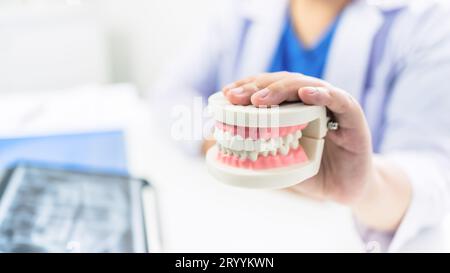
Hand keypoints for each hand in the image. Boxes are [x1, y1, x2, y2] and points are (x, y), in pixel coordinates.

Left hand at [222, 72, 410, 230]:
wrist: (348, 188)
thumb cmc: (314, 172)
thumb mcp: (282, 161)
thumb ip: (260, 151)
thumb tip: (218, 150)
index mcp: (294, 107)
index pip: (269, 88)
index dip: (248, 87)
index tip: (226, 94)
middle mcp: (312, 100)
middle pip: (283, 83)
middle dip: (256, 87)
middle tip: (235, 97)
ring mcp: (332, 105)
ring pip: (305, 86)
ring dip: (281, 90)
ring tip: (259, 99)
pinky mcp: (352, 115)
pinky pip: (338, 100)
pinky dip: (322, 94)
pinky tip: (306, 93)